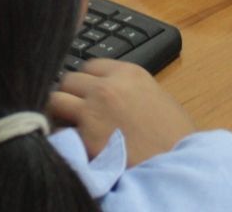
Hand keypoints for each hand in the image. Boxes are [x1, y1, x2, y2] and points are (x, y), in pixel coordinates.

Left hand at [47, 59, 195, 166]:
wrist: (175, 165)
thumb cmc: (175, 136)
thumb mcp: (158, 98)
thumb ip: (131, 90)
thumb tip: (113, 95)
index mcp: (129, 74)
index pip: (90, 65)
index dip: (88, 81)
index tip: (89, 94)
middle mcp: (107, 86)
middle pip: (69, 79)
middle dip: (71, 94)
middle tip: (77, 112)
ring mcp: (92, 110)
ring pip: (56, 99)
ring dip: (60, 112)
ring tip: (70, 126)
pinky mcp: (83, 136)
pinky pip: (58, 130)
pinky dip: (61, 136)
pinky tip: (73, 144)